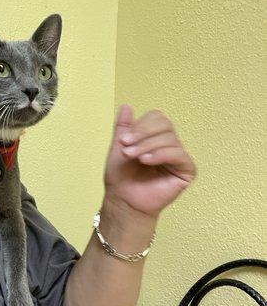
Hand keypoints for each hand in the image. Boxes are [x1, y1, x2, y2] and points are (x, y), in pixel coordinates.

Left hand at [103, 104, 196, 219]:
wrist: (123, 200)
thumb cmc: (121, 176)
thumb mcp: (119, 147)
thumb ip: (123, 127)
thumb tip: (126, 105)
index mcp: (155, 136)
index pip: (157, 117)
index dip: (141, 125)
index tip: (124, 140)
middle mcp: (169, 144)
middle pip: (165, 124)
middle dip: (143, 135)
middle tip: (127, 149)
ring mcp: (179, 157)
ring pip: (170, 139)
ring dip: (147, 146)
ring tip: (134, 158)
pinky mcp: (186, 170)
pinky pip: (178, 154)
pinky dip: (161, 155)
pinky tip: (146, 161)